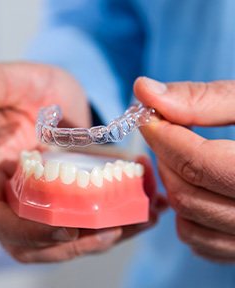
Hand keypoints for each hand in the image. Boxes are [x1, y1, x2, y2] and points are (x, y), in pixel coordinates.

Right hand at [0, 63, 164, 262]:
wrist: (58, 99)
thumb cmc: (33, 90)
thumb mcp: (16, 80)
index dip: (26, 233)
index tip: (65, 228)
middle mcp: (17, 198)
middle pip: (36, 243)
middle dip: (74, 244)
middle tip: (112, 229)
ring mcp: (46, 204)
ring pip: (68, 239)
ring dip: (104, 237)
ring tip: (139, 221)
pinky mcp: (71, 202)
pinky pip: (90, 224)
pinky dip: (119, 224)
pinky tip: (149, 212)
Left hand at [134, 77, 234, 262]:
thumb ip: (204, 99)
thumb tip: (143, 89)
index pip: (197, 163)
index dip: (162, 136)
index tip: (147, 117)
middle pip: (187, 194)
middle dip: (166, 158)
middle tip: (169, 133)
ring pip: (188, 221)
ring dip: (173, 184)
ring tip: (183, 156)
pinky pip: (198, 240)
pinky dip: (185, 212)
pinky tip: (197, 185)